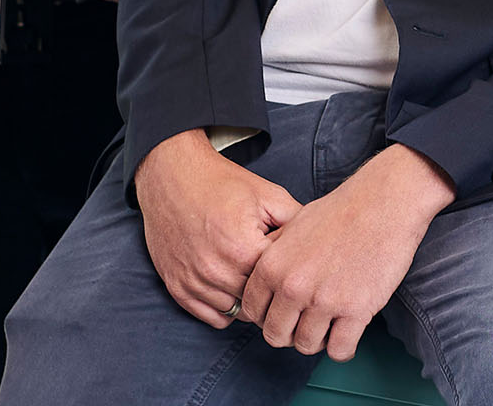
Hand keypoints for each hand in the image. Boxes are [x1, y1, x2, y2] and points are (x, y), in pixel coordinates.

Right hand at [135, 129, 300, 327]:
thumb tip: (320, 245)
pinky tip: (234, 289)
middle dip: (272, 293)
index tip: (294, 268)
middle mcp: (217, 271)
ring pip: (237, 314)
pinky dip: (226, 309)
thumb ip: (297, 222)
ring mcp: (194, 281)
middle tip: (279, 281)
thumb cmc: (221, 184)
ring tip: (255, 282)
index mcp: (244, 250)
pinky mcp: (177, 287)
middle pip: (260, 302)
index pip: (280, 283)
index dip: (291, 274)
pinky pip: (212, 317)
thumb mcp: (268, 195)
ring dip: (249, 303)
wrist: (172, 175)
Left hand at [240, 145, 454, 359]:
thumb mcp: (292, 226)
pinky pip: (339, 351)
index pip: (251, 312)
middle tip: (306, 322)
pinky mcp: (355, 311)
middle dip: (289, 333)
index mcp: (272, 266)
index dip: (266, 316)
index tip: (283, 313)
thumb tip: (262, 279)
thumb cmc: (341, 211)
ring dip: (318, 340)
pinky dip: (343, 347)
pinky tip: (348, 331)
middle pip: (276, 336)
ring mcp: (324, 301)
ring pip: (306, 346)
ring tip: (330, 324)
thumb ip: (273, 255)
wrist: (382, 204)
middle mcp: (292, 287)